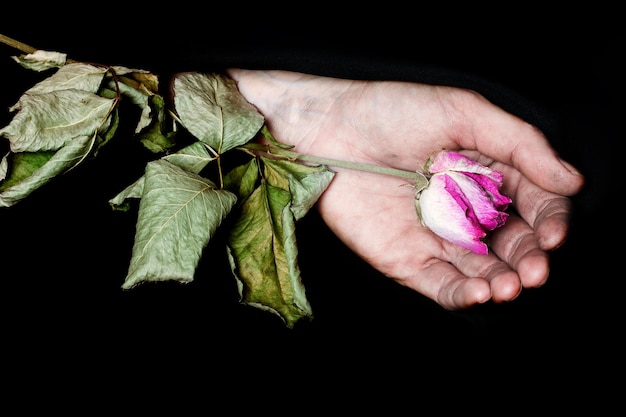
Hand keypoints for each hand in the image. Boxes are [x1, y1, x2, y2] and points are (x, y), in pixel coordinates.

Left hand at [226, 68, 584, 309]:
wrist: (326, 129)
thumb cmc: (392, 110)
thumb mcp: (464, 112)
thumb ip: (520, 145)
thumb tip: (572, 181)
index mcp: (487, 171)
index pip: (533, 202)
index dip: (549, 220)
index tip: (553, 232)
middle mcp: (467, 208)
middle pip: (512, 242)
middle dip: (529, 259)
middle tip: (536, 270)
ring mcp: (436, 235)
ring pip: (481, 269)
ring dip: (502, 282)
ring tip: (510, 285)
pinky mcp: (404, 258)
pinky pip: (440, 283)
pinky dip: (463, 293)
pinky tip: (481, 291)